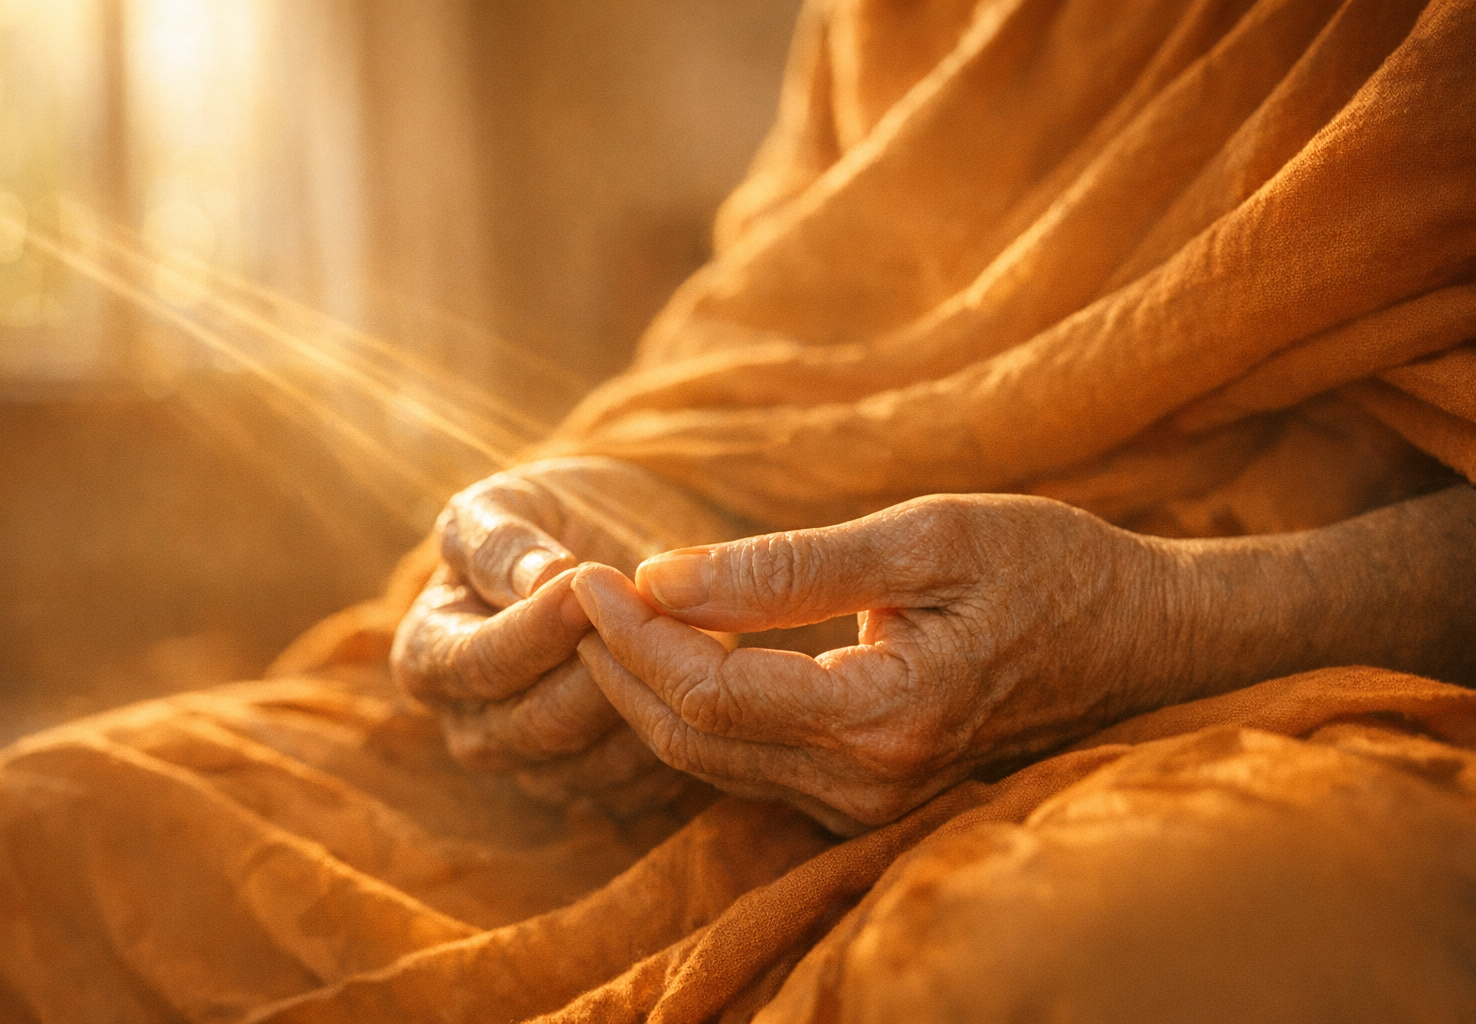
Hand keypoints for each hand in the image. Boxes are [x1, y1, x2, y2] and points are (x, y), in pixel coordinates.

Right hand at [390, 456, 743, 812]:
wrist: (629, 545)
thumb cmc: (559, 515)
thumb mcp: (519, 501)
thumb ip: (502, 540)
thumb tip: (532, 580)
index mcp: (430, 654)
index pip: (475, 663)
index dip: (531, 629)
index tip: (581, 583)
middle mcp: (474, 728)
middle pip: (535, 724)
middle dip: (600, 669)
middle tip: (651, 614)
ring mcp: (536, 770)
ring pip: (592, 765)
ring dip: (644, 705)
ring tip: (686, 640)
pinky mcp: (601, 792)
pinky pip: (638, 789)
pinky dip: (674, 739)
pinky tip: (703, 685)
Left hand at [568, 494, 1183, 833]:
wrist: (1139, 637)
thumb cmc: (1047, 566)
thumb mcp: (924, 539)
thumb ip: (789, 569)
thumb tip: (662, 576)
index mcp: (887, 717)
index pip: (711, 692)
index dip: (632, 634)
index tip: (581, 571)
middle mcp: (871, 786)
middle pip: (694, 737)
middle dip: (618, 665)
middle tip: (569, 589)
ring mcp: (871, 805)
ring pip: (712, 760)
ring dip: (646, 690)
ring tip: (602, 614)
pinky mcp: (869, 797)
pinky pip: (749, 764)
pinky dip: (694, 710)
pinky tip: (673, 652)